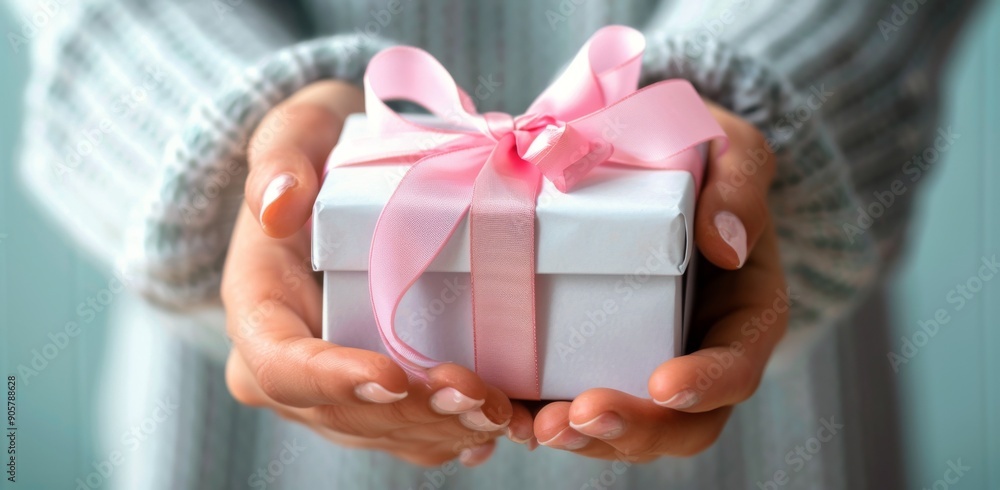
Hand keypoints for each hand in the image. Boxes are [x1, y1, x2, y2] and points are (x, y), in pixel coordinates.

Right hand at [221, 80, 533, 466]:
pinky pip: (408, 433)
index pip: (281, 364)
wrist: (336, 182)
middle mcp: (283, 367)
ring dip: (444, 430)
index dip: (335, 378)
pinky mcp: (369, 397)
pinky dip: (456, 433)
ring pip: (382, 432)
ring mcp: (328, 391)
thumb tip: (278, 207)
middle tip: (480, 398)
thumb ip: (280, 160)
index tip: (396, 374)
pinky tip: (498, 425)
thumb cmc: (319, 154)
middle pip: (343, 412)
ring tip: (502, 413)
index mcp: (257, 309)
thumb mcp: (296, 133)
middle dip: (414, 413)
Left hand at [532, 103, 787, 460]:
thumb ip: (739, 184)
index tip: (664, 386)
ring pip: (625, 427)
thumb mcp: (730, 151)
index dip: (706, 385)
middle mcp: (697, 351)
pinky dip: (541, 417)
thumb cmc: (698, 153)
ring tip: (535, 427)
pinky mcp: (592, 357)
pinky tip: (506, 415)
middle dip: (630, 431)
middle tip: (574, 419)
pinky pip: (572, 402)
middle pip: (680, 422)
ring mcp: (643, 360)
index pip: (738, 366)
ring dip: (581, 437)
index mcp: (744, 312)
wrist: (644, 154)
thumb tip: (726, 244)